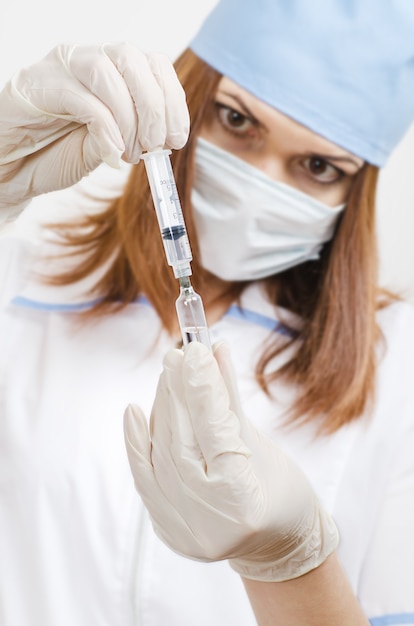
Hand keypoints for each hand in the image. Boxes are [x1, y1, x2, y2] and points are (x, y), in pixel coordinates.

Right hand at [0, 43, 188, 206]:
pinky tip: (110, 153)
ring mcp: (60, 68)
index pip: (154, 64)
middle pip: (133, 58)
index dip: (173, 100)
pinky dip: (105, 127)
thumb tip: (161, 140)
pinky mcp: (36, 84)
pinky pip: (80, 97)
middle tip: (154, 147)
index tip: (176, 138)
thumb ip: (131, 136)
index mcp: (111, 71)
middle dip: (154, 107)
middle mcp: (86, 59)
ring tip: (129, 154)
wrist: (12, 170)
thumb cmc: (56, 155)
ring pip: (107, 70)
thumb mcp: (107, 148)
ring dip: (129, 118)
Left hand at [124, 341, 337, 581]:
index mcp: (244, 503)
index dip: (203, 389)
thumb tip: (215, 350)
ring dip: (162, 410)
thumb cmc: (282, 493)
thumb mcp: (263, 444)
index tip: (195, 350)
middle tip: (177, 354)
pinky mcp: (167, 530)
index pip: (215, 433)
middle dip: (178, 393)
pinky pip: (145, 478)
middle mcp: (209, 523)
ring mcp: (184, 531)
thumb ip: (231, 398)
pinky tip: (134, 410)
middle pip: (182, 443)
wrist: (275, 544)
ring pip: (161, 456)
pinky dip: (137, 442)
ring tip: (168, 374)